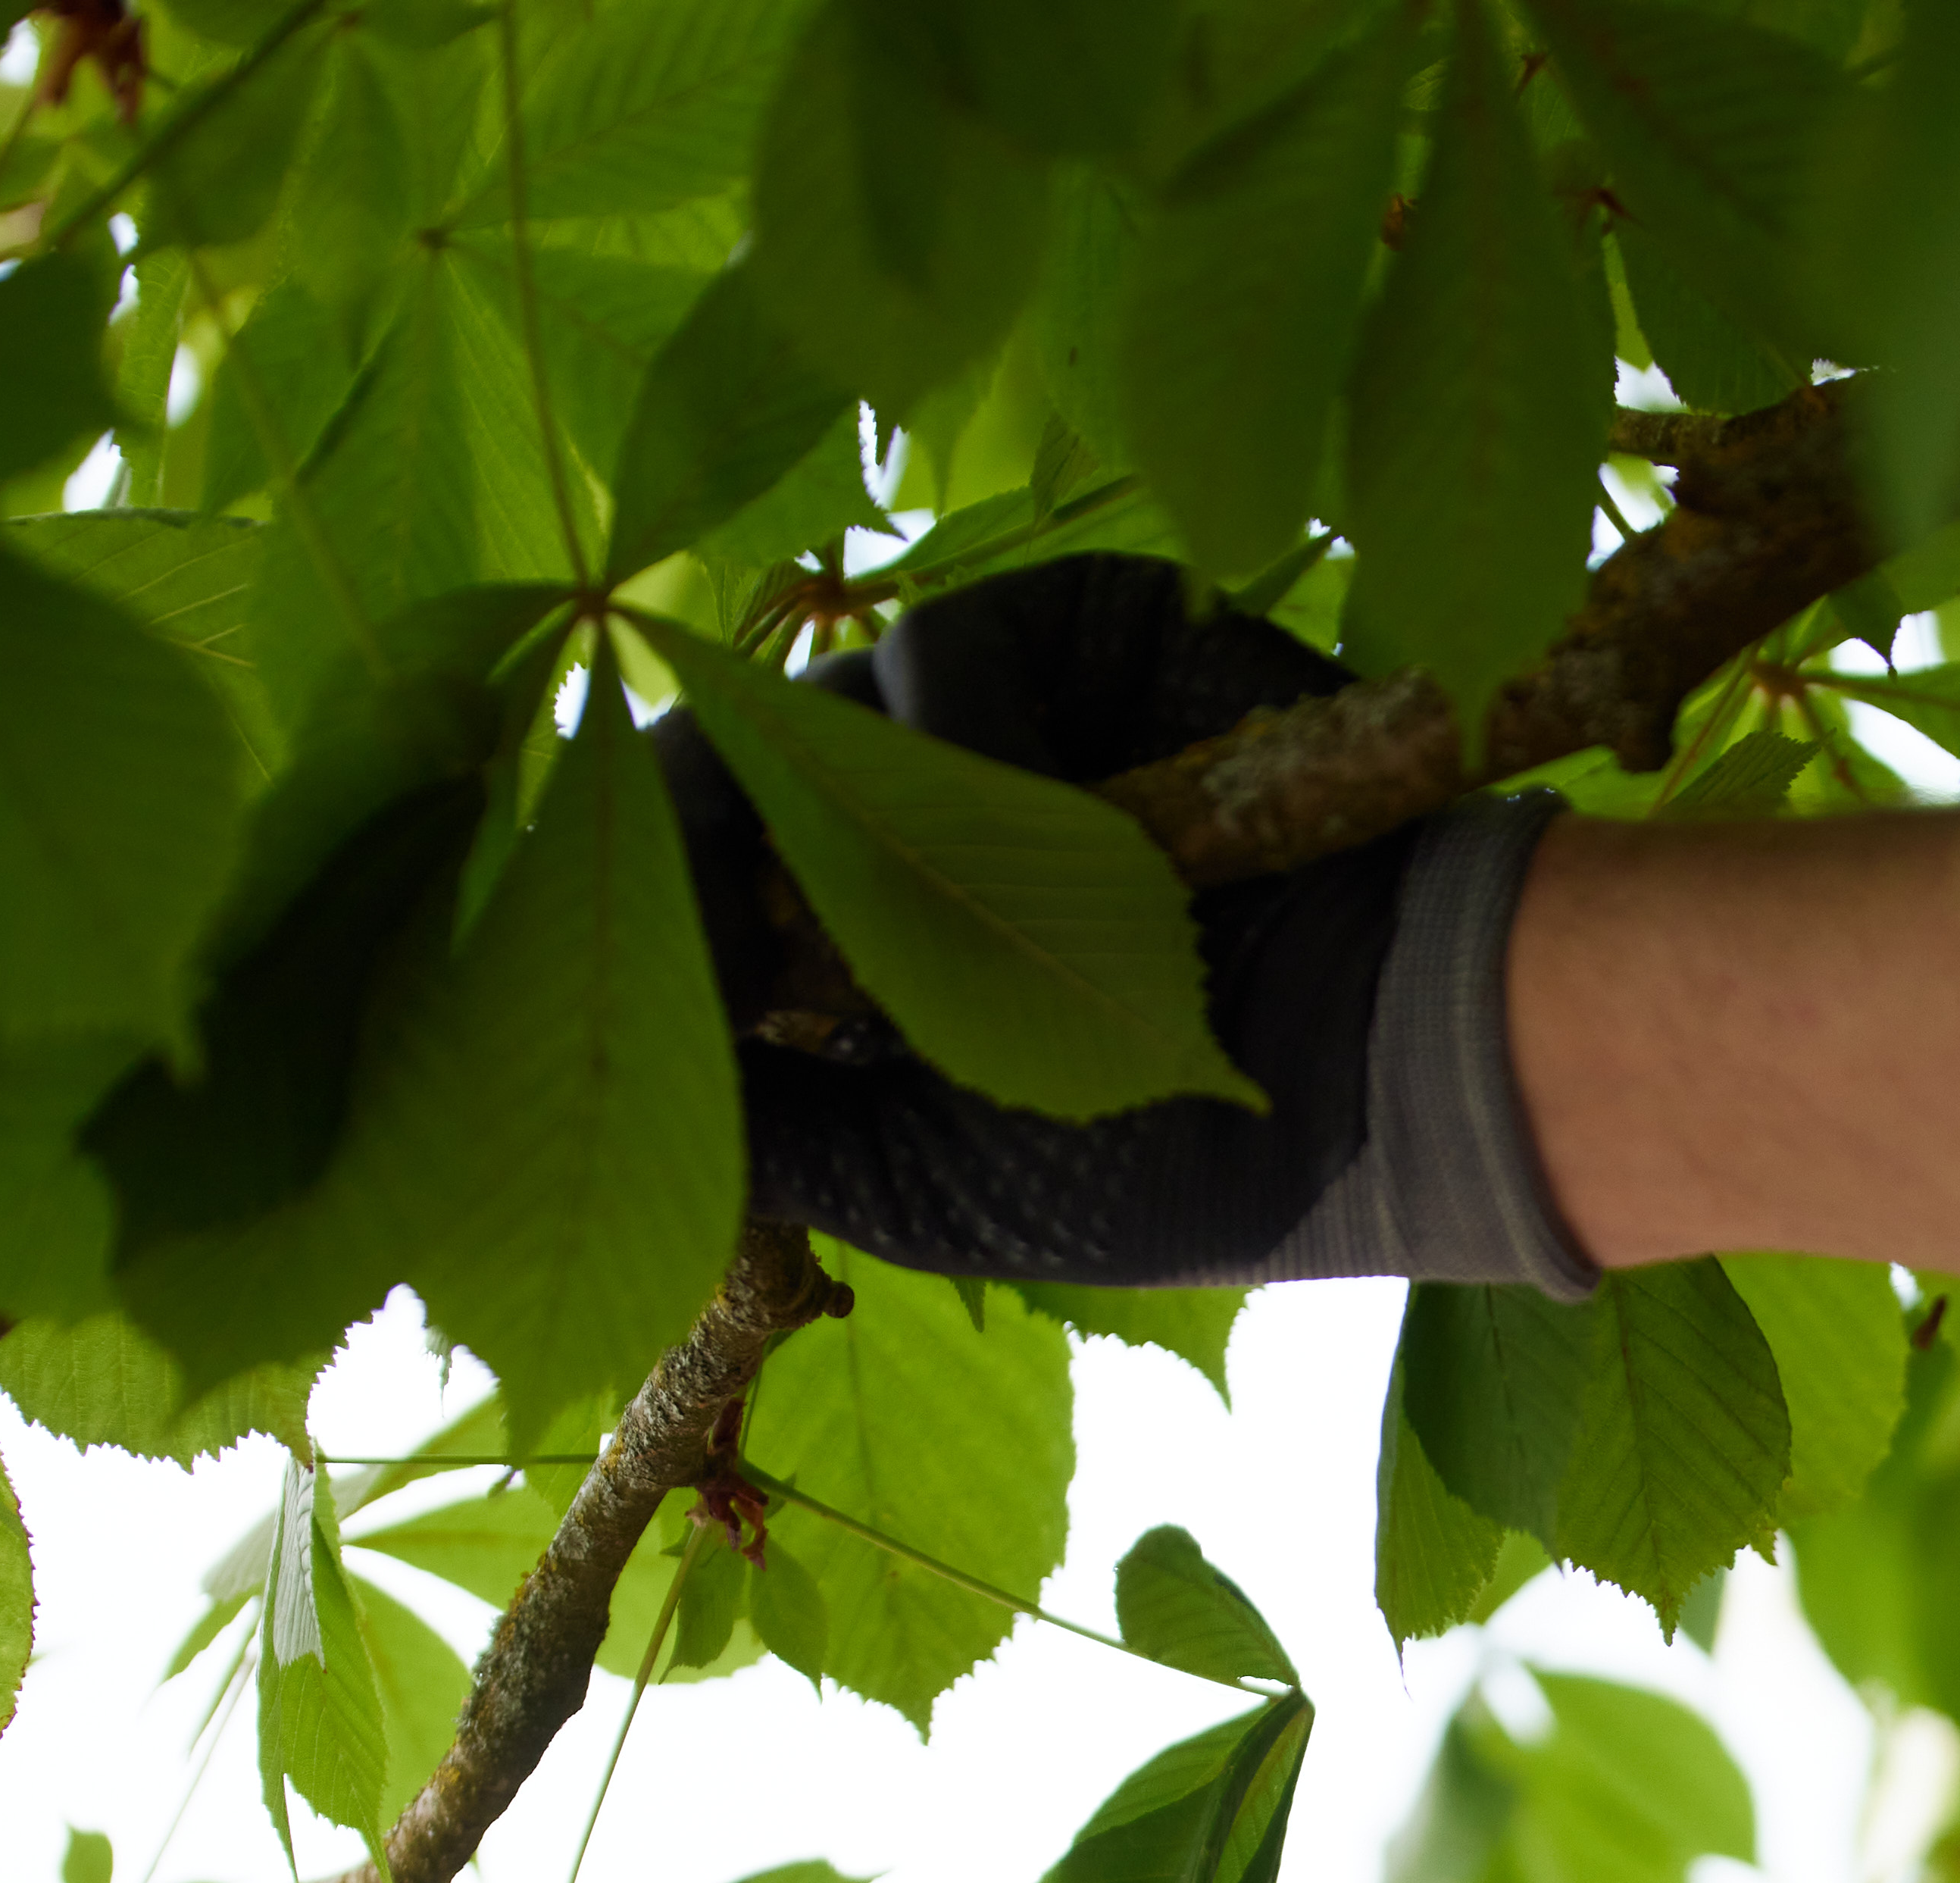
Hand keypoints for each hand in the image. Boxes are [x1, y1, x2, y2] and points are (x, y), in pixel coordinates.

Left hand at [649, 556, 1585, 1294]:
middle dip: (694, 849)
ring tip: (932, 932)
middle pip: (723, 767)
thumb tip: (605, 1067)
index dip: (625, 912)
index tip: (579, 978)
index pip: (689, 884)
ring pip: (819, 711)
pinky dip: (970, 745)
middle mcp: (909, 809)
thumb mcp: (918, 1183)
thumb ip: (760, 1128)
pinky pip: (945, 653)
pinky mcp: (1075, 622)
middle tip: (690, 921)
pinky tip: (1054, 832)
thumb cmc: (1163, 1154)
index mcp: (857, 936)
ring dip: (853, 829)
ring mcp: (991, 710)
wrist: (1380, 1060)